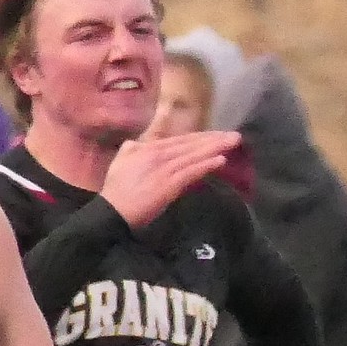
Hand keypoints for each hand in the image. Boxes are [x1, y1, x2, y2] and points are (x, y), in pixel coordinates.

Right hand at [101, 130, 239, 227]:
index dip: (201, 136)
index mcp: (148, 148)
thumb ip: (130, 148)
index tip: (218, 134)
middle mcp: (158, 154)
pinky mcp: (168, 185)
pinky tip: (220, 160)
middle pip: (192, 144)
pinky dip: (205, 165)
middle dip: (215, 139)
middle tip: (235, 136)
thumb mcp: (120, 161)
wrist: (111, 211)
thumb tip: (137, 142)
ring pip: (194, 155)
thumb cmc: (115, 190)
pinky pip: (190, 172)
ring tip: (234, 143)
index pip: (181, 140)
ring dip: (216, 148)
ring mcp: (164, 169)